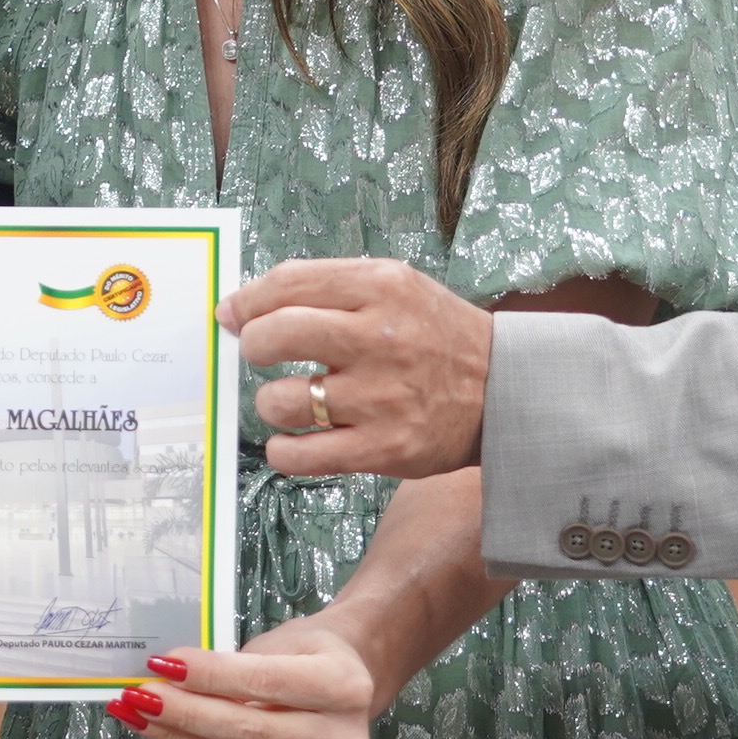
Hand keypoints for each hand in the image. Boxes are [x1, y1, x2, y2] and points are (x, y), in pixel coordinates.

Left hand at [109, 620, 378, 738]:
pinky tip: (163, 732)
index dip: (210, 675)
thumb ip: (237, 664)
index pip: (263, 681)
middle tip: (138, 695)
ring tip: (135, 714)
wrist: (351, 680)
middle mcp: (339, 734)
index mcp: (342, 684)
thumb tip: (172, 677)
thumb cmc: (309, 651)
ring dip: (178, 736)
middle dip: (185, 712)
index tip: (164, 664)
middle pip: (248, 728)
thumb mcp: (281, 641)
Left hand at [226, 258, 498, 480]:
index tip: (232, 315)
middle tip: (260, 354)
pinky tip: (296, 438)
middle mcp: (379, 338)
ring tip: (291, 399)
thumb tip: (242, 306)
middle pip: (273, 337)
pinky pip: (300, 455)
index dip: (246, 301)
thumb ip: (324, 287)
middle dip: (252, 346)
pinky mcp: (383, 448)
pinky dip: (284, 450)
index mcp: (381, 287)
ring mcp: (380, 397)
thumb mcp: (395, 286)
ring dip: (271, 402)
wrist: (505, 391)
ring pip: (281, 400)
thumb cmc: (436, 336)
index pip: (286, 283)